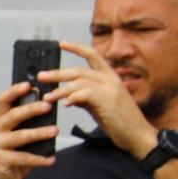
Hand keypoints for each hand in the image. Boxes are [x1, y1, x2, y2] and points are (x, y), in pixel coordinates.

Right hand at [0, 83, 58, 178]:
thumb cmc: (13, 160)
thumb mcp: (20, 140)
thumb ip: (28, 126)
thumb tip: (48, 109)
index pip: (2, 101)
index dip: (14, 91)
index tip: (29, 85)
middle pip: (12, 115)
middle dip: (31, 109)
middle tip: (48, 106)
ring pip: (19, 136)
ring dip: (39, 133)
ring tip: (55, 131)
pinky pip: (23, 157)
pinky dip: (39, 158)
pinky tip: (51, 159)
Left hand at [42, 41, 159, 159]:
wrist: (137, 134)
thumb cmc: (118, 120)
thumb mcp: (98, 105)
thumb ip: (85, 97)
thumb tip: (67, 94)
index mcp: (109, 76)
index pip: (92, 55)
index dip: (76, 48)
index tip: (61, 43)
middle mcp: (110, 79)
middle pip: (79, 70)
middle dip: (57, 73)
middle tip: (41, 76)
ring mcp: (111, 88)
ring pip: (79, 82)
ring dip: (60, 90)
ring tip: (47, 97)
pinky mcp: (108, 100)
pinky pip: (85, 93)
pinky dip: (72, 97)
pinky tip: (65, 104)